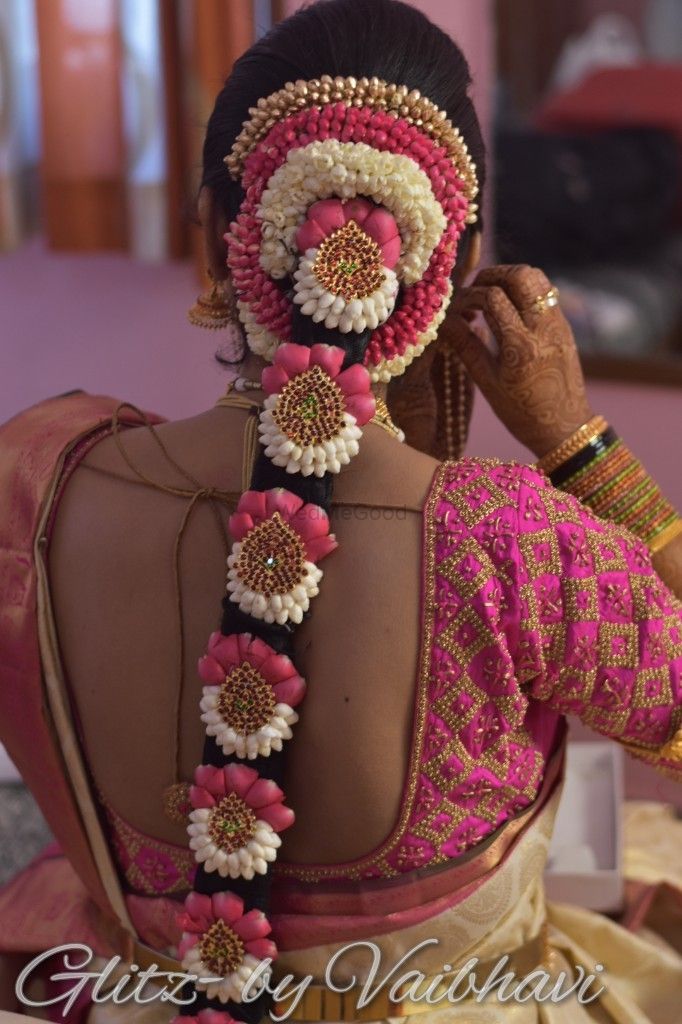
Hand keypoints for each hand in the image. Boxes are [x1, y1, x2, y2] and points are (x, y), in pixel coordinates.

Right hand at [444, 264, 592, 457]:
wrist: (563, 426)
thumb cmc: (520, 412)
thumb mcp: (487, 382)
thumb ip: (465, 346)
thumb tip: (444, 319)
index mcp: (520, 346)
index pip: (492, 298)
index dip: (469, 295)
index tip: (458, 306)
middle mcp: (543, 328)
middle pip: (521, 276)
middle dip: (493, 275)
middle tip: (475, 289)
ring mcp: (558, 324)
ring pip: (537, 278)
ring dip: (511, 278)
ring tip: (492, 294)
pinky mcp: (565, 325)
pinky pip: (545, 293)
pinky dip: (524, 290)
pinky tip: (510, 307)